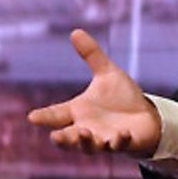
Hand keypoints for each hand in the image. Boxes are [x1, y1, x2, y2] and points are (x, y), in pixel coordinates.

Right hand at [26, 29, 161, 158]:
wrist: (146, 116)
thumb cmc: (122, 97)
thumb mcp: (107, 73)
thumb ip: (91, 55)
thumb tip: (75, 31)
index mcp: (79, 111)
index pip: (56, 114)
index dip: (44, 117)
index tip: (32, 117)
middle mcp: (87, 128)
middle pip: (68, 138)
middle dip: (63, 139)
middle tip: (55, 137)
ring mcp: (104, 138)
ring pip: (89, 147)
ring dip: (86, 142)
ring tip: (84, 133)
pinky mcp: (123, 143)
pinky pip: (118, 145)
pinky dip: (118, 141)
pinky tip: (121, 134)